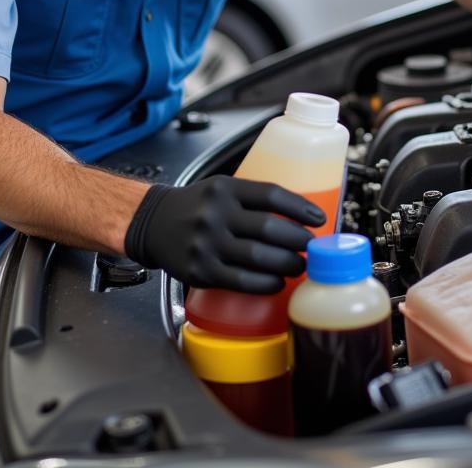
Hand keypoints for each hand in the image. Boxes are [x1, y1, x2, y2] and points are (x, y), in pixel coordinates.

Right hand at [124, 176, 326, 292]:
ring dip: (287, 264)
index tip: (319, 219)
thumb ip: (252, 198)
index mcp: (225, 189)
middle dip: (298, 240)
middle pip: (269, 228)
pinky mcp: (200, 271)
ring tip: (299, 265)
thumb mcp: (221, 187)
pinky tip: (278, 282)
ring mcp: (206, 244)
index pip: (271, 194)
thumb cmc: (196, 206)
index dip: (300, 207)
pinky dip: (265, 283)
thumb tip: (299, 215)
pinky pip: (241, 281)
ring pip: (258, 257)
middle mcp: (215, 214)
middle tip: (311, 247)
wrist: (152, 223)